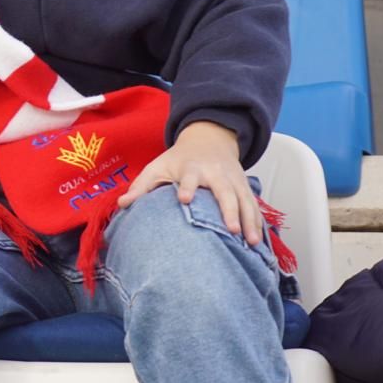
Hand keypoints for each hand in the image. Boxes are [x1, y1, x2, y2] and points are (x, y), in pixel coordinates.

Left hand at [117, 121, 262, 244]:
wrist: (209, 139)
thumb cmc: (177, 160)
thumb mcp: (158, 167)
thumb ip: (141, 186)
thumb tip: (122, 204)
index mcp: (192, 168)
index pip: (190, 178)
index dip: (188, 187)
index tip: (184, 199)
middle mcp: (216, 173)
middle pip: (225, 191)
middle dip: (229, 210)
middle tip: (231, 230)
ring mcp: (234, 180)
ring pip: (245, 200)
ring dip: (250, 220)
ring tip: (252, 243)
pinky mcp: (245, 187)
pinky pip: (254, 206)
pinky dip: (258, 222)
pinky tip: (260, 241)